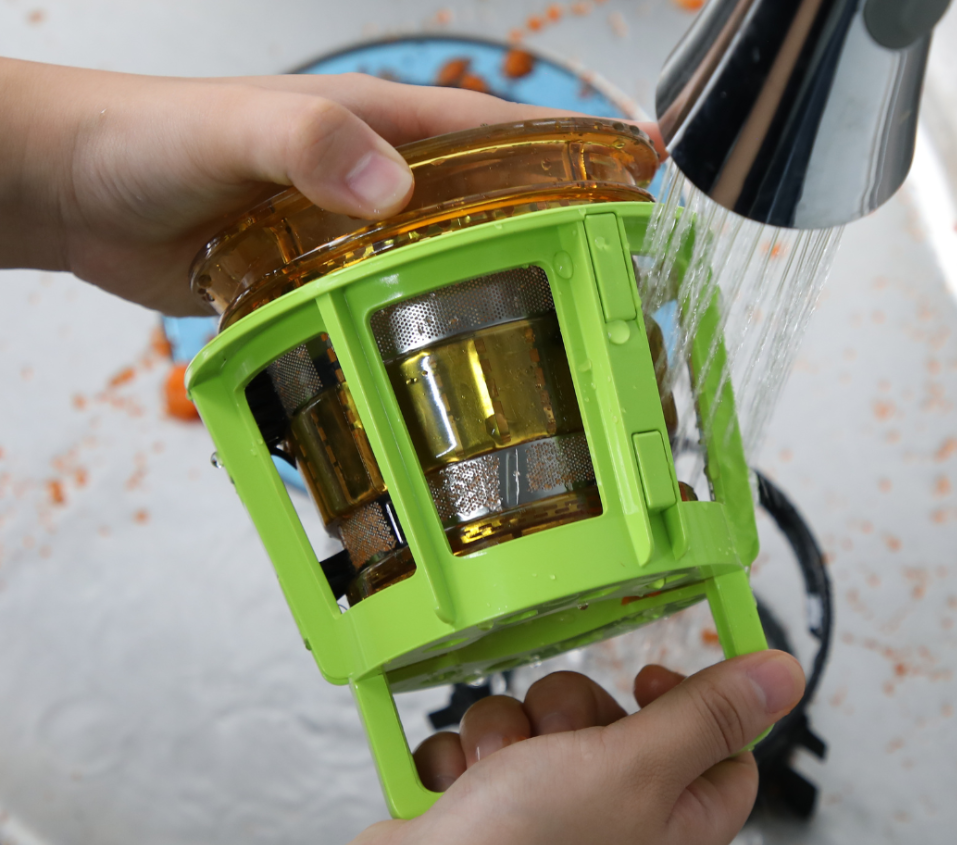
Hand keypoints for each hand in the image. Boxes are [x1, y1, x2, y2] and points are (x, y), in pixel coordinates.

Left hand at [0, 58, 662, 315]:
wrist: (82, 191)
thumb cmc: (147, 137)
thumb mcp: (232, 128)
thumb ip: (307, 144)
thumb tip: (390, 188)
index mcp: (376, 129)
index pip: (496, 131)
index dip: (570, 147)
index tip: (638, 170)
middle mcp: (376, 184)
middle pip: (487, 207)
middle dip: (553, 234)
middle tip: (608, 281)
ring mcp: (352, 239)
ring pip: (443, 265)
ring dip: (493, 294)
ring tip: (550, 341)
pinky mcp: (320, 285)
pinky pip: (387, 307)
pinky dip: (421, 331)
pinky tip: (447, 367)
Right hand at [107, 650, 802, 844]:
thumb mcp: (632, 769)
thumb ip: (708, 715)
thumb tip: (785, 676)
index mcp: (674, 831)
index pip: (721, 752)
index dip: (695, 703)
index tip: (651, 672)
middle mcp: (615, 831)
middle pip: (624, 727)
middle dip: (580, 709)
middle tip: (560, 734)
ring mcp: (546, 826)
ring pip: (547, 725)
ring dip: (514, 729)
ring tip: (496, 769)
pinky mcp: (487, 815)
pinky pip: (490, 748)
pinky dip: (470, 758)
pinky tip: (458, 789)